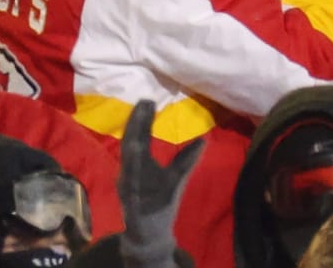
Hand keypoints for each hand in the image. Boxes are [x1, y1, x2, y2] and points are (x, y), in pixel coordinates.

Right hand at [119, 99, 202, 267]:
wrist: (150, 232)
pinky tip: (133, 171)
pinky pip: (131, 190)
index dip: (141, 118)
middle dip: (135, 126)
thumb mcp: (177, 176)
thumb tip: (204, 139)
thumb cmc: (161, 201)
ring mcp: (129, 188)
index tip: (147, 100)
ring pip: (128, 166)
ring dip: (131, 149)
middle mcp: (130, 172)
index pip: (138, 135)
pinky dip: (131, 179)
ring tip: (136, 131)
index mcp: (138, 163)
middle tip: (143, 104)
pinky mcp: (131, 204)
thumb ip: (186, 158)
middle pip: (131, 145)